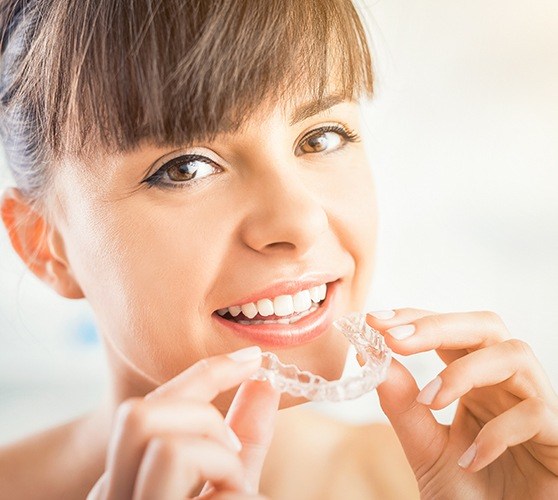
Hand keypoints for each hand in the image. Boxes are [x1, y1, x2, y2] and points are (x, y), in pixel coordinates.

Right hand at [87, 346, 279, 499]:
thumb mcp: (234, 482)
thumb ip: (245, 438)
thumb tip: (264, 382)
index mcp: (129, 477)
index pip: (150, 406)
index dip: (206, 372)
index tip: (252, 358)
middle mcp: (113, 493)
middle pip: (138, 411)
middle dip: (202, 414)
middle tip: (233, 448)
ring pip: (159, 437)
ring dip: (217, 455)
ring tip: (234, 487)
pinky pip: (180, 463)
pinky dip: (229, 482)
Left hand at [366, 308, 557, 498]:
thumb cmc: (469, 493)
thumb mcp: (425, 448)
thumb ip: (402, 406)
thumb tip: (371, 358)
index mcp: (476, 381)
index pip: (449, 332)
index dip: (415, 319)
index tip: (374, 320)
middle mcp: (506, 386)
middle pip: (485, 326)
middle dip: (437, 326)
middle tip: (393, 339)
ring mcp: (536, 408)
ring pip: (514, 354)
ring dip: (465, 371)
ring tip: (430, 400)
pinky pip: (537, 414)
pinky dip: (497, 431)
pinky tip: (471, 459)